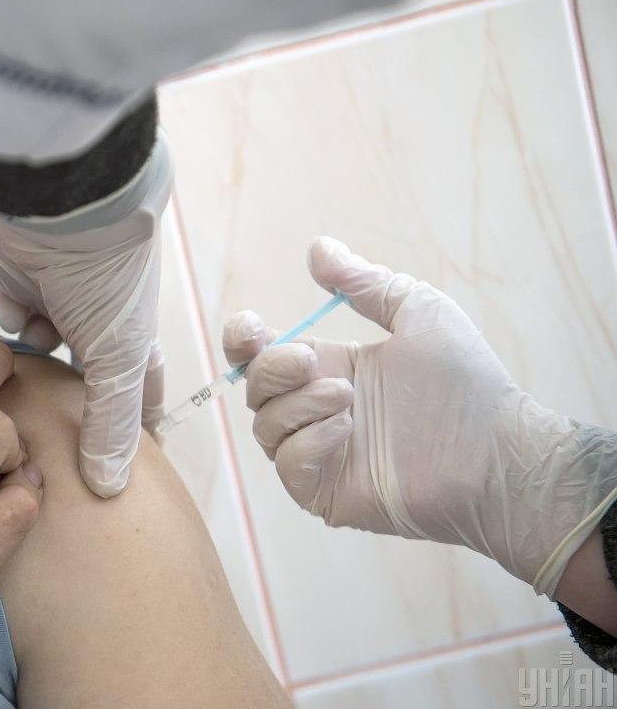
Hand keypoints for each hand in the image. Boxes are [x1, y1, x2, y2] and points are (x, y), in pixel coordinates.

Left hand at [0, 135, 171, 497]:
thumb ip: (111, 424)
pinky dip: (10, 315)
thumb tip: (110, 490)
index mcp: (130, 340)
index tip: (111, 474)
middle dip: (60, 403)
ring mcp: (55, 303)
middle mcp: (94, 324)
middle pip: (76, 381)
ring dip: (31, 355)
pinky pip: (8, 318)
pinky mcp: (17, 284)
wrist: (61, 207)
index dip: (128, 431)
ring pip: (36, 353)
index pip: (135, 397)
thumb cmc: (106, 281)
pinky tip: (15, 306)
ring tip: (28, 352)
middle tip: (38, 444)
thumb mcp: (119, 358)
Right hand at [222, 237, 616, 595]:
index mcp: (329, 367)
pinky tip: (347, 431)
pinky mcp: (325, 491)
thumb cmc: (467, 382)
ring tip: (348, 399)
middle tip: (310, 360)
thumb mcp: (417, 310)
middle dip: (270, 368)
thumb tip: (317, 248)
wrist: (497, 451)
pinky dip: (308, 443)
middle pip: (254, 388)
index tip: (251, 329)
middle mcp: (316, 409)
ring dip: (298, 405)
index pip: (261, 354)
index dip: (241, 340)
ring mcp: (319, 452)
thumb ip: (364, 282)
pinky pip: (287, 464)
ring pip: (265, 426)